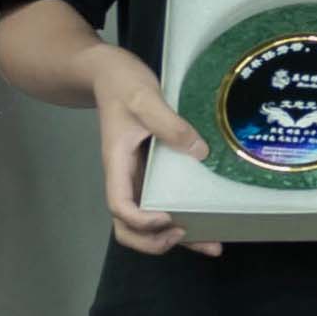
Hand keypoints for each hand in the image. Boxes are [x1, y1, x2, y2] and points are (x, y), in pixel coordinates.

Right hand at [87, 52, 226, 260]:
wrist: (109, 73)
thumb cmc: (121, 84)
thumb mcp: (145, 97)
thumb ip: (169, 123)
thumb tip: (198, 152)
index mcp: (117, 163)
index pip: (119, 204)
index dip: (140, 219)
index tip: (167, 217)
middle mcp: (126, 177)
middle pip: (127, 227)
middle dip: (153, 242)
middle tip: (185, 235)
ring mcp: (137, 177)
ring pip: (145, 222)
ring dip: (170, 239)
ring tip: (207, 242)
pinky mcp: (151, 172)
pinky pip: (160, 202)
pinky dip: (180, 219)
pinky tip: (206, 223)